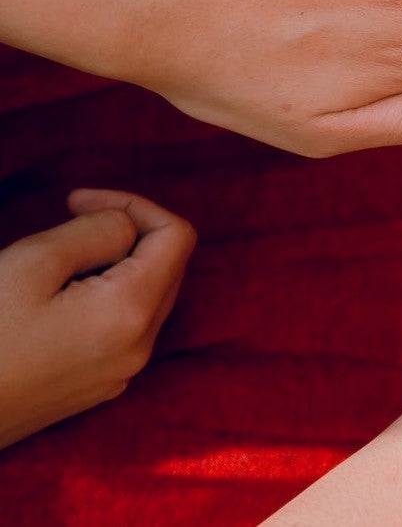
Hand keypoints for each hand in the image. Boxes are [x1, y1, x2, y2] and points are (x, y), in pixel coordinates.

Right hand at [0, 190, 194, 449]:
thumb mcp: (34, 263)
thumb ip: (98, 231)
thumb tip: (129, 226)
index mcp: (133, 313)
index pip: (177, 236)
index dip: (133, 205)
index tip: (75, 202)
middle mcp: (139, 349)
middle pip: (167, 266)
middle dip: (126, 233)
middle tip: (64, 223)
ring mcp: (118, 374)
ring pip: (145, 297)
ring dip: (112, 266)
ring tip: (52, 265)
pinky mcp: (94, 388)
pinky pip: (121, 328)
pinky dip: (102, 298)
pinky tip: (49, 301)